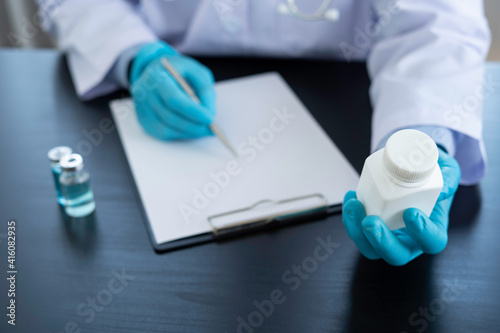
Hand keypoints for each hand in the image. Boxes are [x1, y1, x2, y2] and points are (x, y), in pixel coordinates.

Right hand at [129, 41, 215, 139]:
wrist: (156, 71)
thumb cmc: (178, 71)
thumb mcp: (195, 71)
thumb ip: (204, 88)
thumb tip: (208, 111)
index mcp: (156, 76)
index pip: (174, 99)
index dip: (193, 111)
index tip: (210, 118)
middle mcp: (144, 92)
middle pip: (169, 116)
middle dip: (193, 125)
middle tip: (211, 128)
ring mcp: (141, 107)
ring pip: (166, 128)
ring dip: (188, 132)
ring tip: (203, 129)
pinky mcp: (143, 119)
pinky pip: (162, 133)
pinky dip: (179, 134)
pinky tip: (190, 129)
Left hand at [342, 148, 460, 265]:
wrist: (411, 166)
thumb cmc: (431, 174)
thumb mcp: (447, 170)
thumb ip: (449, 178)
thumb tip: (443, 190)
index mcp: (433, 230)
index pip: (432, 242)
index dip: (422, 233)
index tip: (411, 213)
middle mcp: (409, 238)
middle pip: (396, 255)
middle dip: (380, 241)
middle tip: (370, 221)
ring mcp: (388, 235)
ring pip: (370, 247)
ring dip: (356, 229)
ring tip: (353, 205)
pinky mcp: (369, 226)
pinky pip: (356, 231)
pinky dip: (349, 217)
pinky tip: (351, 197)